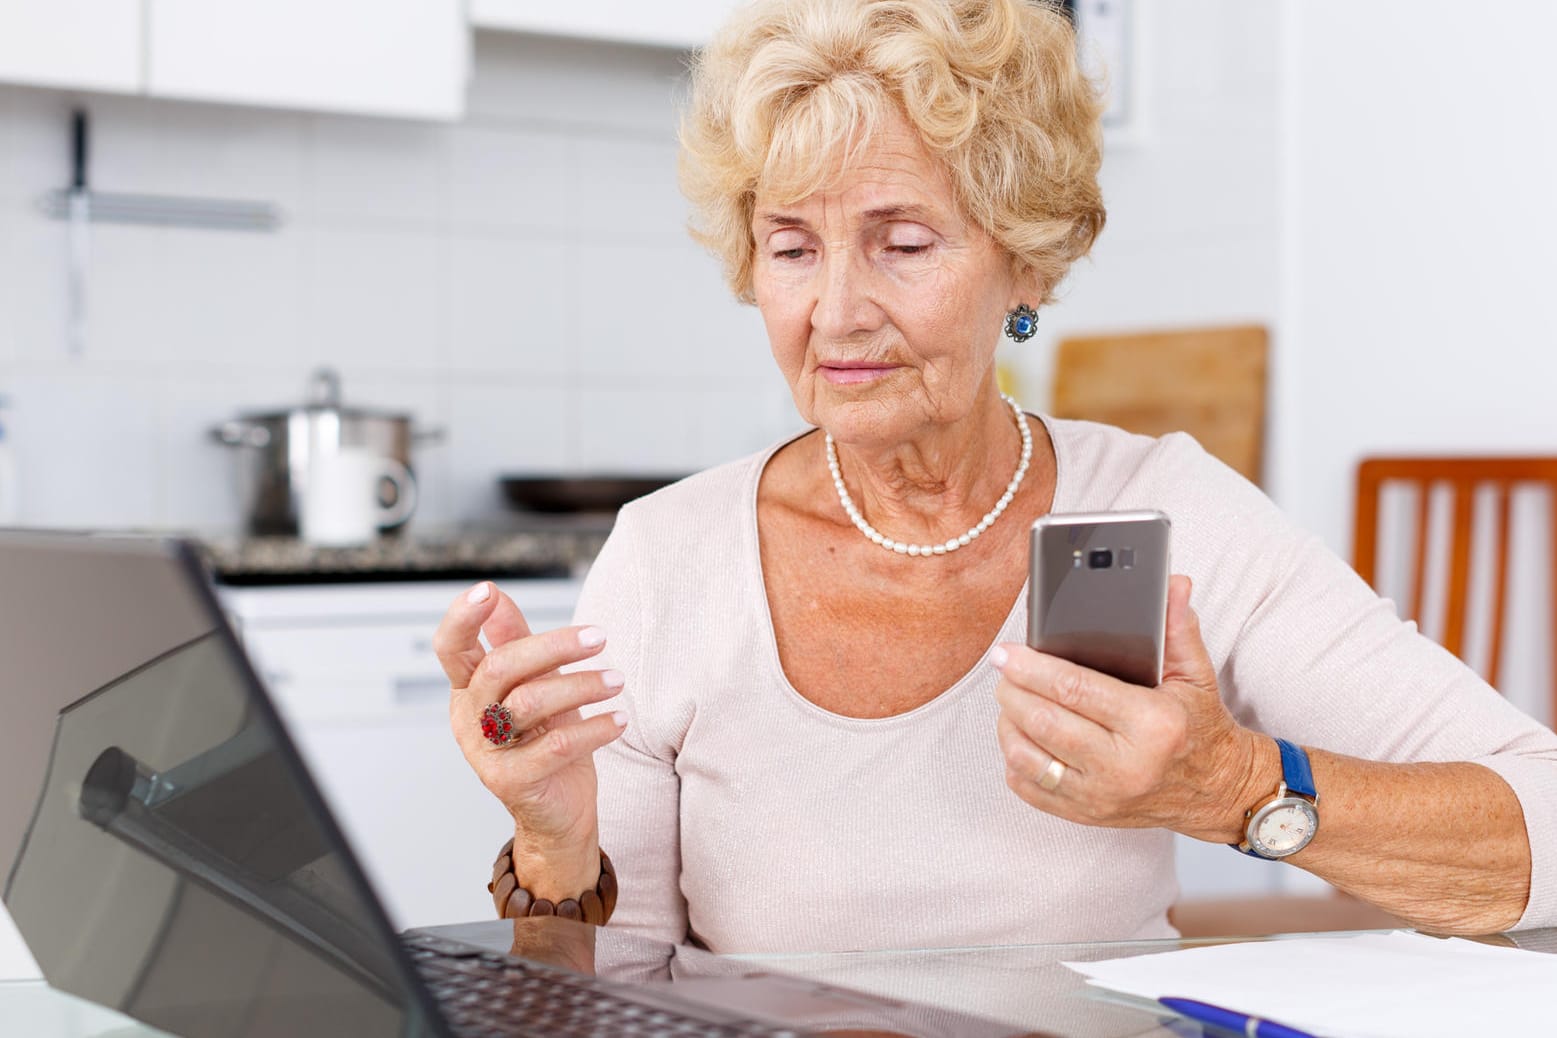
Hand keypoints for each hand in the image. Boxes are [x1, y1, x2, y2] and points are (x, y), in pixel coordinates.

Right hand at [434, 581, 627, 864]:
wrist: (558, 813)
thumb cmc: (547, 740)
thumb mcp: (534, 685)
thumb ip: (516, 642)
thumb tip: (497, 595)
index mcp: (469, 689)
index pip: (451, 647)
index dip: (462, 617)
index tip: (488, 591)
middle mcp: (469, 718)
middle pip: (500, 668)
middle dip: (553, 646)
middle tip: (599, 637)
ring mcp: (485, 752)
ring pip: (528, 703)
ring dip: (581, 685)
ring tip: (617, 680)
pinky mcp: (510, 782)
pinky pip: (555, 746)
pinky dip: (593, 729)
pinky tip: (619, 719)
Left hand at [992, 575, 1264, 842]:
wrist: (1218, 791)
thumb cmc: (1199, 727)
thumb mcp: (1196, 675)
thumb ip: (1178, 628)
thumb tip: (1173, 584)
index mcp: (1152, 724)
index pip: (1075, 689)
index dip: (1031, 668)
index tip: (1006, 652)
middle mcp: (1126, 766)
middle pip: (1044, 722)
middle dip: (1012, 691)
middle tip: (1002, 669)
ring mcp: (1104, 796)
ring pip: (1029, 757)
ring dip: (1007, 724)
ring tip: (1009, 699)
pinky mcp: (1089, 815)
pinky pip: (1031, 789)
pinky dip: (1015, 760)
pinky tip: (1019, 736)